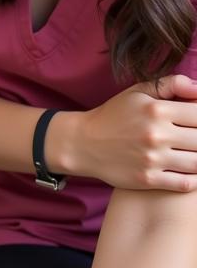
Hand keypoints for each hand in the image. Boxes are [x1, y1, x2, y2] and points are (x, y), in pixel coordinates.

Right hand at [53, 75, 196, 190]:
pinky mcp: (148, 179)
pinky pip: (186, 183)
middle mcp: (156, 134)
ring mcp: (152, 159)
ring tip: (191, 152)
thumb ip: (170, 84)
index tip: (195, 122)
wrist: (82, 143)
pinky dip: (195, 180)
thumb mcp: (137, 93)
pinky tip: (190, 171)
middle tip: (192, 139)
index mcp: (156, 110)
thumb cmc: (114, 116)